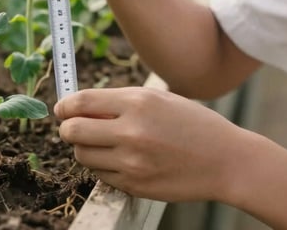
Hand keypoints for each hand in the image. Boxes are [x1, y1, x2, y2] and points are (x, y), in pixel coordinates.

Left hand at [54, 86, 242, 201]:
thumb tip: (81, 105)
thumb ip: (121, 101)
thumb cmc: (193, 123)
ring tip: (104, 142)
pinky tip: (122, 158)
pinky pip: (101, 175)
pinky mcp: (134, 186)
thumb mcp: (160, 100)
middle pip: (73, 131)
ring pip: (82, 155)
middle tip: (75, 126)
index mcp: (138, 102)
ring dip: (85, 147)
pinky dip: (104, 166)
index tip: (62, 107)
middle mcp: (131, 132)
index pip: (81, 102)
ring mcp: (131, 162)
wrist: (224, 160)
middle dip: (68, 128)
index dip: (65, 105)